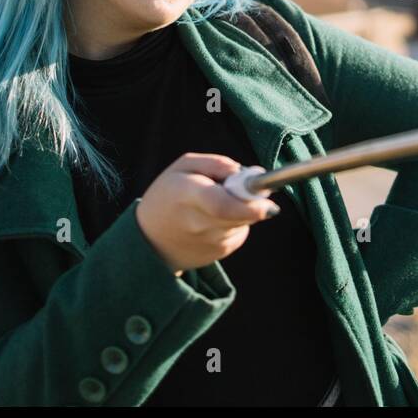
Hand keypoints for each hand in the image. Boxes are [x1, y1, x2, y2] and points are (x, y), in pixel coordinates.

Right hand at [134, 153, 276, 274]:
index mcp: (187, 195)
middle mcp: (198, 223)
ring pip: (244, 222)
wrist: (149, 241)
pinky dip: (235, 223)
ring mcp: (209, 242)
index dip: (249, 206)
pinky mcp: (218, 254)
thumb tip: (242, 173)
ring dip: (241, 211)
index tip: (267, 202)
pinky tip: (214, 221)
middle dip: (251, 201)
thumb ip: (215, 163)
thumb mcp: (183, 167)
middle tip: (240, 187)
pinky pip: (240, 232)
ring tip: (216, 205)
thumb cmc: (167, 195)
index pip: (222, 206)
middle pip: (240, 215)